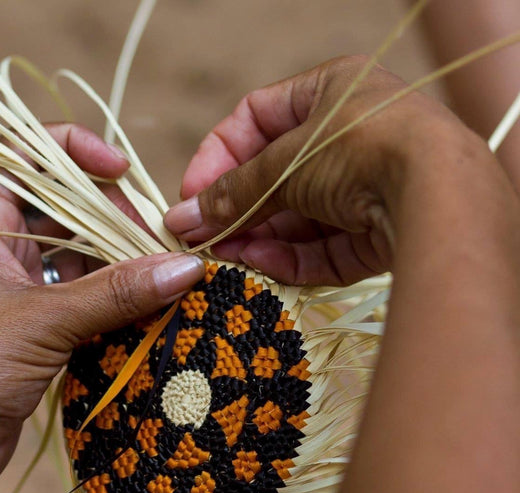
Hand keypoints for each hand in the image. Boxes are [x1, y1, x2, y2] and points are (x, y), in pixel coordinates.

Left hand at [0, 124, 203, 492]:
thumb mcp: (44, 321)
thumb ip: (116, 292)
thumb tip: (184, 266)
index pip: (24, 156)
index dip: (73, 150)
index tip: (121, 171)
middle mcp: (2, 248)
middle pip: (67, 208)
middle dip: (114, 218)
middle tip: (157, 243)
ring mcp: (21, 288)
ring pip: (81, 255)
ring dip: (122, 264)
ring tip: (164, 278)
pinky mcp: (39, 325)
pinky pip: (86, 297)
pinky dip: (116, 300)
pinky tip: (146, 309)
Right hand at [164, 56, 465, 284]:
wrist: (439, 194)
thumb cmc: (362, 148)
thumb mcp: (286, 161)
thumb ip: (236, 189)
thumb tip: (185, 216)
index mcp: (330, 94)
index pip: (256, 119)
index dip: (218, 155)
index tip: (191, 192)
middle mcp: (350, 139)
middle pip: (276, 177)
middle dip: (236, 208)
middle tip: (200, 236)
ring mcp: (366, 188)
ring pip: (298, 218)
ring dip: (258, 238)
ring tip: (223, 256)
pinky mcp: (377, 233)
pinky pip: (324, 246)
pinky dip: (291, 257)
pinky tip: (259, 264)